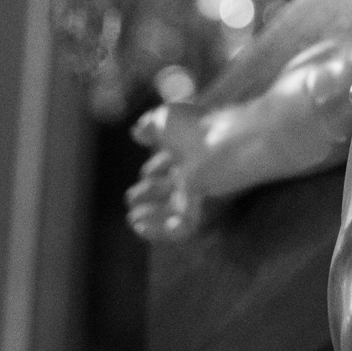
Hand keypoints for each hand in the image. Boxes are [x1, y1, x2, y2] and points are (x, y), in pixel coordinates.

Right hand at [125, 101, 210, 242]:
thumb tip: (137, 130)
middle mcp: (197, 172)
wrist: (221, 149)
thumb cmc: (195, 128)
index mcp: (192, 148)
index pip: (174, 162)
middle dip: (150, 194)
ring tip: (132, 219)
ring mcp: (200, 195)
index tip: (144, 172)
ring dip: (152, 217)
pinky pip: (182, 230)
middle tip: (130, 198)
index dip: (158, 167)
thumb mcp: (166, 119)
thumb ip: (150, 125)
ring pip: (175, 212)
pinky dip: (159, 231)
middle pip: (172, 188)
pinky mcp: (202, 214)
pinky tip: (140, 228)